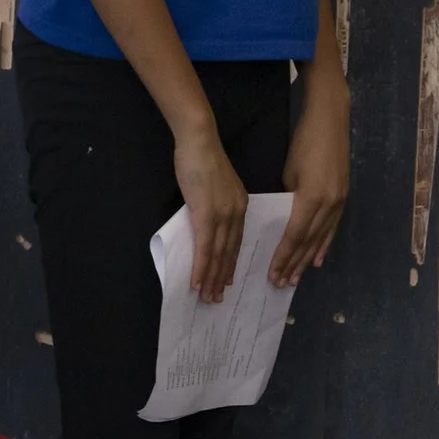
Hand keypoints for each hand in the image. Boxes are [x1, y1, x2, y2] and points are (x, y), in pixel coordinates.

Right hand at [175, 130, 248, 305]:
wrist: (198, 140)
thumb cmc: (202, 158)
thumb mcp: (214, 186)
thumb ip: (214, 206)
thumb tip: (205, 224)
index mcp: (241, 206)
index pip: (236, 242)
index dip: (230, 264)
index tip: (226, 281)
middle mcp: (236, 213)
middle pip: (230, 253)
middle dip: (221, 278)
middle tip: (216, 298)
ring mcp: (223, 214)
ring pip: (218, 254)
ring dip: (211, 278)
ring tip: (206, 297)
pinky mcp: (206, 213)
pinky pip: (205, 247)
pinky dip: (201, 267)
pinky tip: (197, 281)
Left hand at [270, 82, 349, 288]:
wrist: (331, 121)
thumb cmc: (305, 143)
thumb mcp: (290, 173)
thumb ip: (290, 199)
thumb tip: (287, 217)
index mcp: (311, 199)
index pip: (294, 236)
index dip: (284, 256)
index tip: (272, 273)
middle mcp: (329, 205)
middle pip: (308, 241)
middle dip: (294, 263)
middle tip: (281, 283)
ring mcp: (340, 201)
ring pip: (322, 238)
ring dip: (308, 259)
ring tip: (296, 277)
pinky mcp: (345, 197)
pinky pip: (333, 227)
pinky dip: (324, 244)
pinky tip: (318, 258)